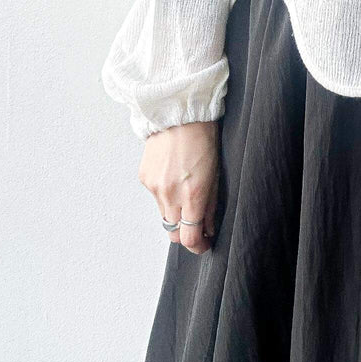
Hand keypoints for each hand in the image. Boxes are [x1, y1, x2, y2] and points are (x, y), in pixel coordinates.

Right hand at [138, 120, 219, 253]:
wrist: (180, 114)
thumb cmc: (204, 138)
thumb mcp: (216, 174)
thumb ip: (211, 205)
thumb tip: (209, 228)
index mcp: (192, 194)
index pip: (189, 238)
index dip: (198, 247)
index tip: (205, 245)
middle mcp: (170, 195)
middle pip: (174, 232)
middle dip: (186, 233)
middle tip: (198, 226)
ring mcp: (154, 187)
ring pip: (164, 216)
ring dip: (176, 214)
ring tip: (187, 195)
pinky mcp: (144, 179)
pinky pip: (155, 198)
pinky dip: (166, 196)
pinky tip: (175, 179)